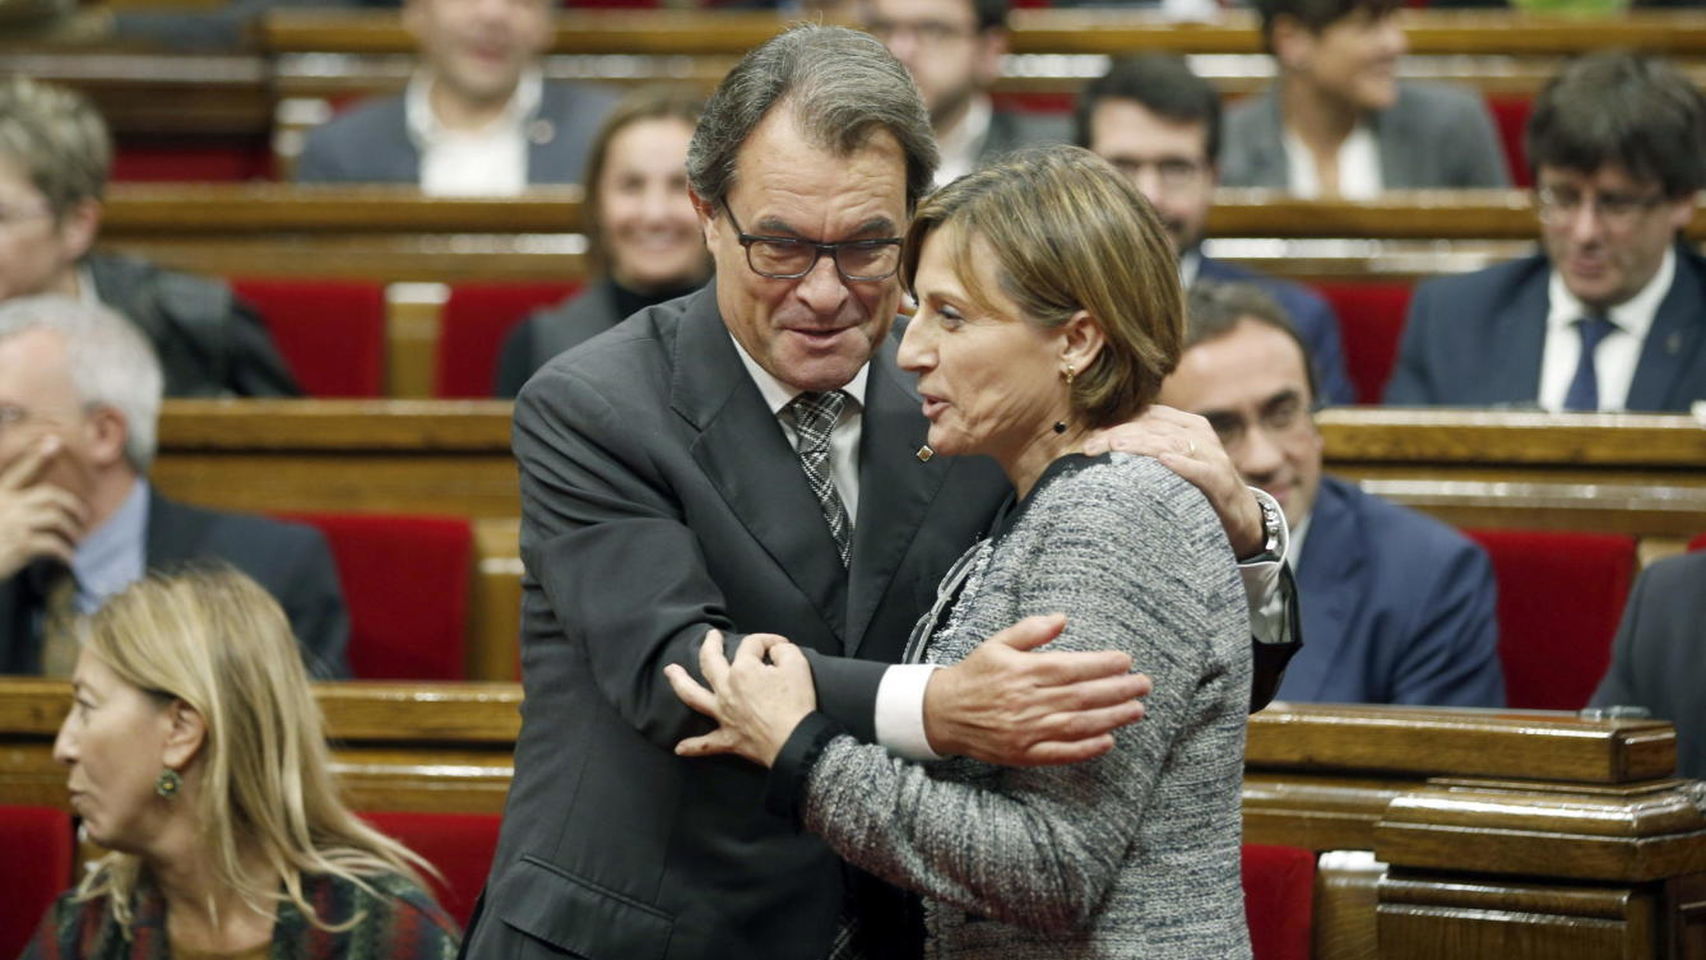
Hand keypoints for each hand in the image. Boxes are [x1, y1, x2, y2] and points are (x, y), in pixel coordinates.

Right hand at [0, 436, 87, 579]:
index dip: (37, 456)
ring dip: (72, 530)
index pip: (20, 470)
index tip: (55, 441)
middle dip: (73, 505)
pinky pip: (54, 543)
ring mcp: (14, 523)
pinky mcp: (21, 544)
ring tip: (75, 540)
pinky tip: (68, 558)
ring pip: (57, 517)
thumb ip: (12, 507)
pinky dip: (66, 552)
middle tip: (83, 517)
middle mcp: (6, 505)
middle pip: (50, 495)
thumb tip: (43, 510)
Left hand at [665, 630, 817, 767]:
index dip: (767, 641)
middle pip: (711, 661)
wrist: (795, 741)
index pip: (751, 645)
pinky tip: (679, 747)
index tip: (781, 645)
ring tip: (669, 671)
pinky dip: (692, 746)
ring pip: (693, 696)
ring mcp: (723, 714)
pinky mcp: (727, 738)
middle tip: (711, 636)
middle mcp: (726, 689)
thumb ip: (784, 650)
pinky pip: (706, 744)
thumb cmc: (796, 703)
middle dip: (710, 645)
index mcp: (742, 670)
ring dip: (679, 682)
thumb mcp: (798, 666)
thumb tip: (776, 650)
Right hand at [921, 614, 1151, 766]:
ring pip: (1078, 724)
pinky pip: (1060, 753)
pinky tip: (1108, 741)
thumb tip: (1062, 619)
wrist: (942, 713)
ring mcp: (1026, 730)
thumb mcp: (997, 644)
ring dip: (1111, 718)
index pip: (1072, 667)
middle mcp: (1027, 701)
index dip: (1103, 665)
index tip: (1126, 661)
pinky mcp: (1023, 754)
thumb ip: (1030, 631)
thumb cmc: (974, 675)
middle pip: (1082, 695)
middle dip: (1118, 690)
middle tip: (1144, 685)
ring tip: (1136, 710)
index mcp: (1023, 671)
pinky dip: (1086, 749)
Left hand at [1083, 404, 1262, 557]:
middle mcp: (1199, 435)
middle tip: (1090, 447)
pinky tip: (1164, 460)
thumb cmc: (1197, 488)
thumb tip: (1104, 446)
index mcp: (1186, 425)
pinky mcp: (1221, 480)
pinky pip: (1200, 470)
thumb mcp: (1174, 462)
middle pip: (1153, 428)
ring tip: (1116, 446)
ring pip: (1172, 443)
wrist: (1240, 516)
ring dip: (1142, 444)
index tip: (1088, 438)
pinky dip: (1182, 464)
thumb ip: (1149, 450)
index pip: (1146, 417)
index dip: (1116, 424)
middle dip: (1119, 435)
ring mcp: (1211, 456)